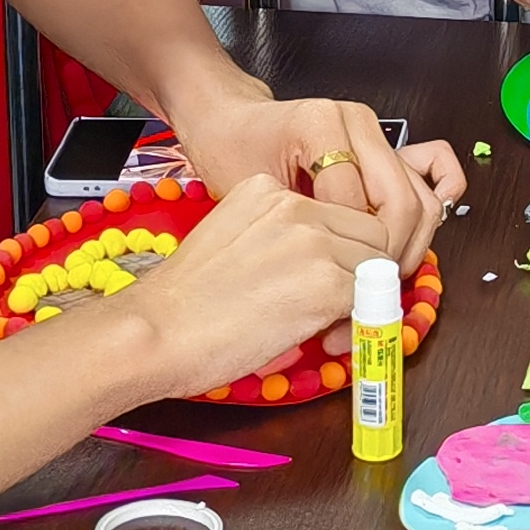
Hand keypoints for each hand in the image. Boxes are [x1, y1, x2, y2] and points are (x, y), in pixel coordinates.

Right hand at [118, 172, 403, 401]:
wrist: (154, 332)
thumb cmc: (180, 304)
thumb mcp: (230, 242)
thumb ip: (276, 241)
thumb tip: (317, 268)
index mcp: (266, 190)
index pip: (335, 211)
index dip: (339, 250)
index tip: (325, 278)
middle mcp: (293, 205)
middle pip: (366, 231)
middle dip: (360, 269)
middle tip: (337, 306)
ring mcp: (312, 240)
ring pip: (375, 263)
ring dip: (361, 296)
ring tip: (327, 325)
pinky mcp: (325, 281)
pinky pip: (368, 298)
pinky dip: (356, 322)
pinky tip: (326, 339)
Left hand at [165, 86, 459, 278]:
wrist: (231, 123)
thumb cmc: (231, 156)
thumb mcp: (251, 198)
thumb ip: (296, 236)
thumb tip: (335, 297)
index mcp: (319, 127)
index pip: (360, 210)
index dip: (358, 261)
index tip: (346, 296)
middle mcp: (355, 122)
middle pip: (402, 204)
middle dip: (392, 256)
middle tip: (372, 290)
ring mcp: (374, 130)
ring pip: (421, 196)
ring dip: (412, 242)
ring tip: (383, 274)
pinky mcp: (384, 140)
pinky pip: (433, 165)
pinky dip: (439, 196)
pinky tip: (418, 231)